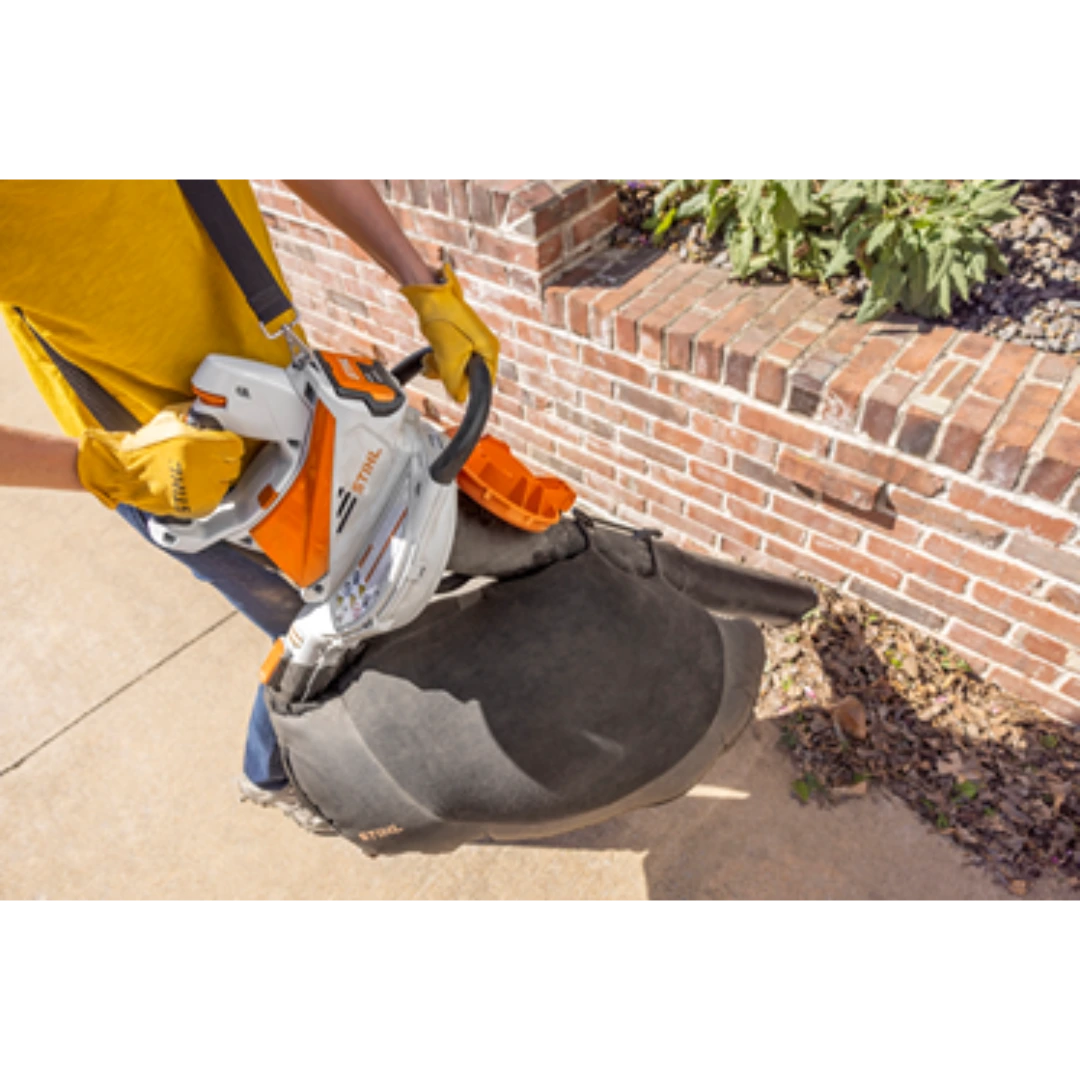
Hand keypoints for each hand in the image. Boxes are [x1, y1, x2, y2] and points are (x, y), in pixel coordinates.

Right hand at [77, 403, 243, 516]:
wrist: (124, 472)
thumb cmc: (144, 447)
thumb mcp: (168, 421)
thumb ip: (190, 415)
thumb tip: (204, 411)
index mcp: (200, 444)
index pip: (235, 446)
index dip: (230, 444)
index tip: (225, 445)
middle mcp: (204, 467)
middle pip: (234, 465)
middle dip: (225, 461)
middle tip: (212, 459)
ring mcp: (201, 489)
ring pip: (225, 484)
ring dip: (218, 478)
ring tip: (201, 473)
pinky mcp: (196, 506)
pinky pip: (214, 500)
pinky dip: (209, 494)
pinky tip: (196, 486)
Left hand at [401, 264, 498, 402]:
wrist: (427, 291)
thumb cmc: (442, 316)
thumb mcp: (449, 356)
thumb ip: (455, 381)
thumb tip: (458, 398)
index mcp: (489, 349)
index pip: (484, 382)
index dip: (466, 386)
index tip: (451, 385)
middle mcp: (483, 345)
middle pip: (469, 376)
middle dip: (450, 375)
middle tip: (437, 367)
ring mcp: (471, 340)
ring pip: (457, 367)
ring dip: (441, 368)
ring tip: (431, 358)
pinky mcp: (458, 337)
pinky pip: (450, 357)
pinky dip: (439, 359)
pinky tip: (431, 353)